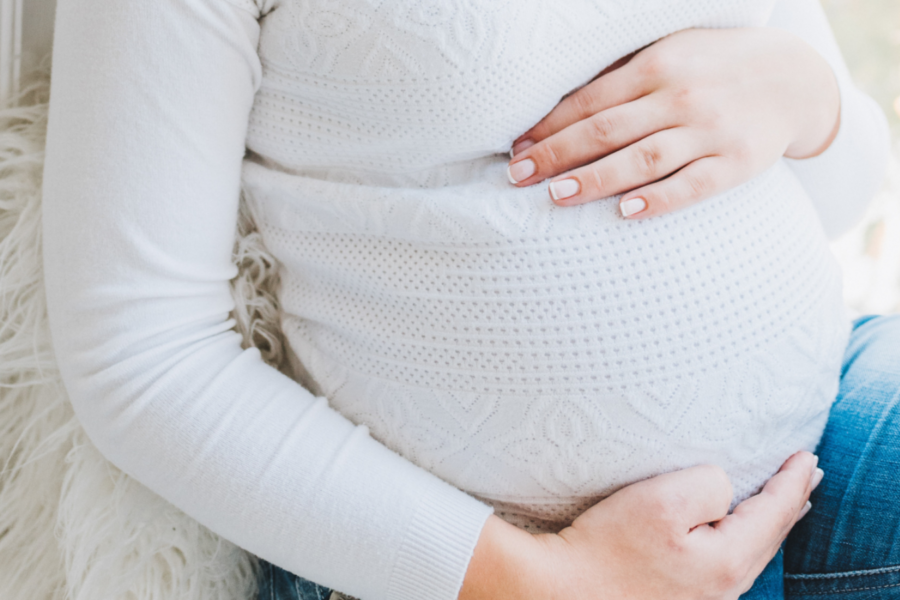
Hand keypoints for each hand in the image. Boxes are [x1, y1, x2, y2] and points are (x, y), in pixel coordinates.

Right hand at [459, 451, 822, 599]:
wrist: (561, 590)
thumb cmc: (606, 546)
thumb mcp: (661, 501)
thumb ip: (708, 486)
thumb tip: (724, 490)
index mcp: (727, 561)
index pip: (775, 513)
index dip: (793, 481)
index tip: (807, 456)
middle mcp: (724, 587)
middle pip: (770, 536)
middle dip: (791, 502)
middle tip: (808, 473)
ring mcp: (703, 597)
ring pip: (751, 552)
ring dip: (770, 520)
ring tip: (785, 502)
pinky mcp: (680, 597)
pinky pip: (729, 562)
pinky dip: (745, 537)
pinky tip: (737, 533)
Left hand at [505, 27, 840, 218]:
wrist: (794, 77)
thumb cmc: (713, 66)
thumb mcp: (670, 53)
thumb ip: (623, 78)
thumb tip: (559, 111)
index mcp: (656, 65)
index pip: (590, 101)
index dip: (548, 126)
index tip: (516, 149)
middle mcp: (679, 96)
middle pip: (606, 130)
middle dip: (556, 154)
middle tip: (518, 177)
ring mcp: (709, 130)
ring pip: (642, 159)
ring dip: (595, 179)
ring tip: (556, 195)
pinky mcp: (735, 162)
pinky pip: (692, 185)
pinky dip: (658, 199)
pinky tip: (625, 212)